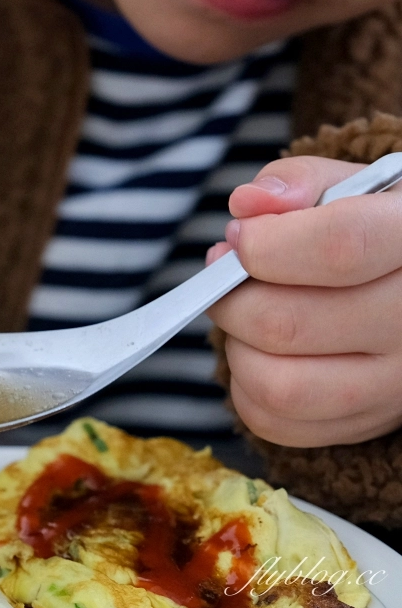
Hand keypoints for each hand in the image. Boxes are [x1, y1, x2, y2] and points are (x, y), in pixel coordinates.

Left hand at [206, 156, 401, 447]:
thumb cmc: (368, 228)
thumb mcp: (348, 188)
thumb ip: (296, 184)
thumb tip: (248, 205)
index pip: (340, 247)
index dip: (267, 244)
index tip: (238, 238)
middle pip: (289, 324)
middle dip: (232, 298)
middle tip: (225, 276)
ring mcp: (399, 383)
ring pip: (279, 385)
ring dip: (237, 346)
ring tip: (247, 313)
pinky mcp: (368, 423)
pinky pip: (275, 421)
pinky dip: (245, 386)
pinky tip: (262, 350)